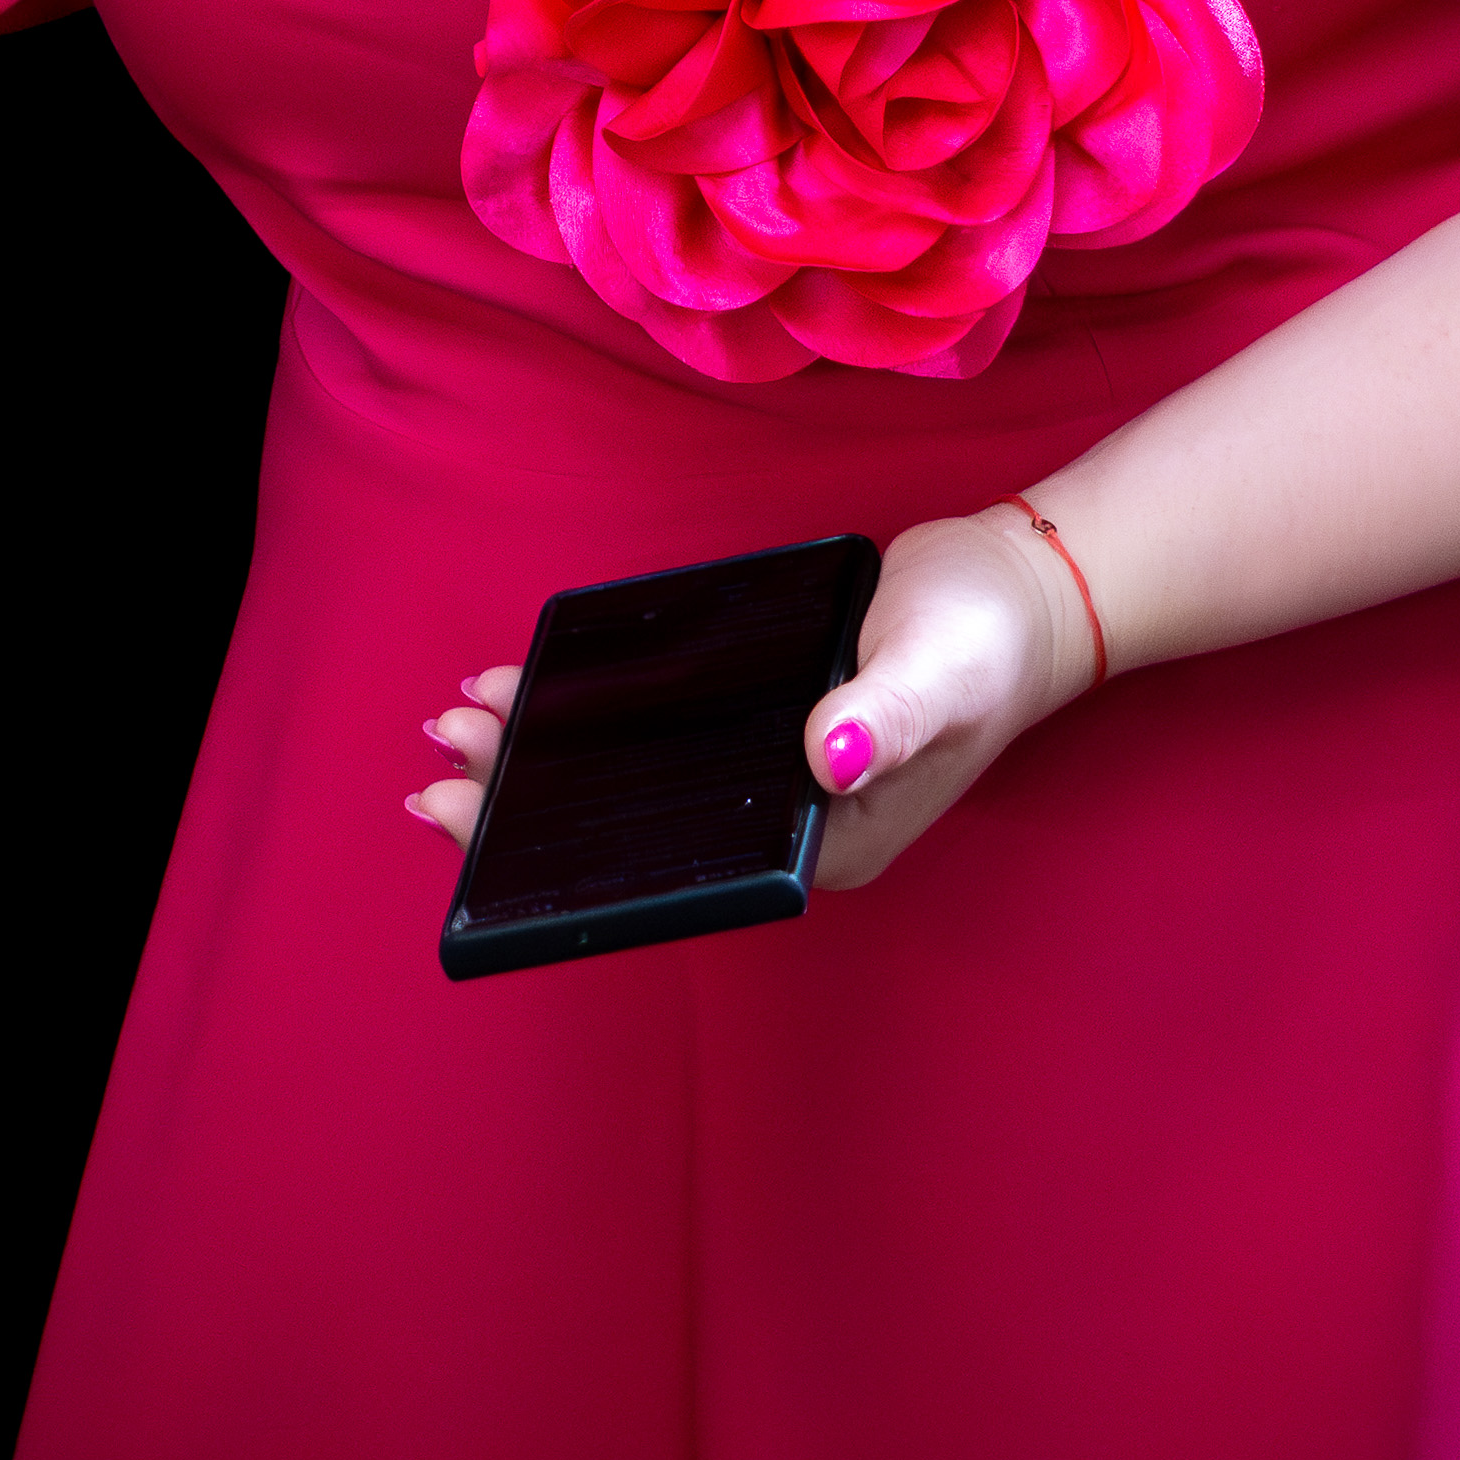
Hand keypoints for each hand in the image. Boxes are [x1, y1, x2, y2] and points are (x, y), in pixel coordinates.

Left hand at [403, 505, 1100, 893]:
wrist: (1019, 592)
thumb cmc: (986, 640)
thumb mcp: (941, 670)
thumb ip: (890, 712)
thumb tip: (833, 753)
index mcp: (817, 844)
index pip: (671, 867)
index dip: (567, 852)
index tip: (477, 816)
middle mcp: (782, 825)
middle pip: (636, 830)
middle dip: (530, 797)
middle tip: (440, 756)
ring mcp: (769, 776)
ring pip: (638, 781)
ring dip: (552, 753)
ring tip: (466, 718)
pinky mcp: (761, 722)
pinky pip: (661, 729)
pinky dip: (595, 709)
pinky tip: (536, 682)